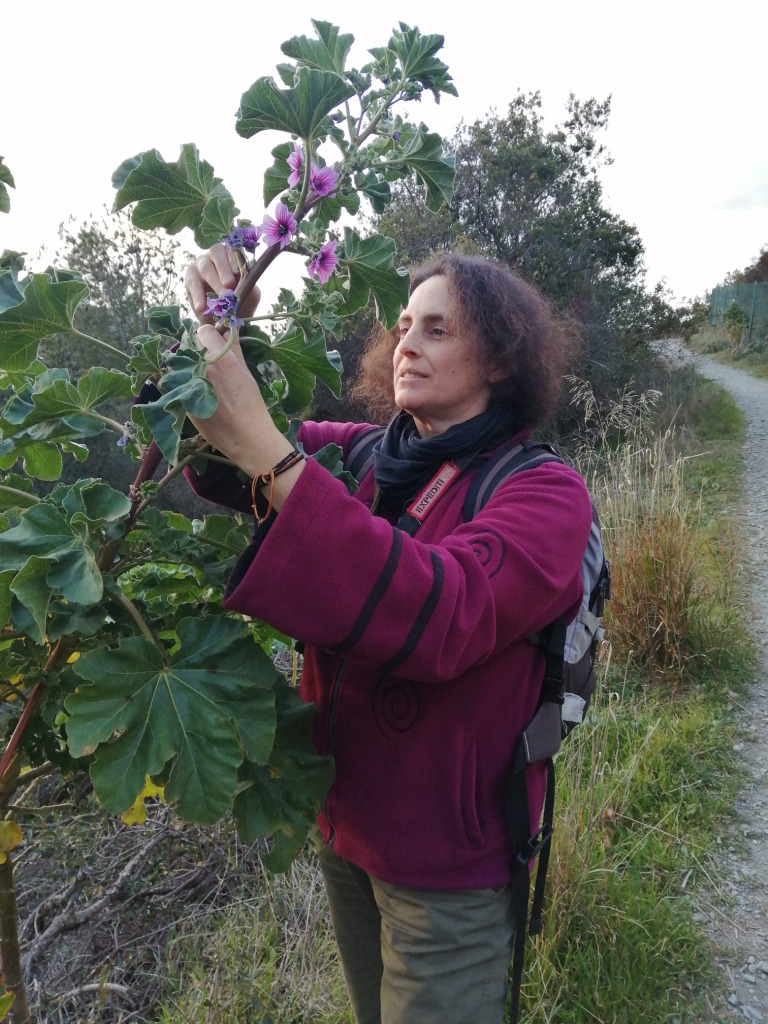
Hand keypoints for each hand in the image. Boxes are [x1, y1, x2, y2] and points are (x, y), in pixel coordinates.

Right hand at [185, 243, 260, 320]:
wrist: (224, 320)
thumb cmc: (238, 303)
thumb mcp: (249, 297)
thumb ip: (250, 288)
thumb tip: (248, 282)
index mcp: (232, 256)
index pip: (233, 249)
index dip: (235, 258)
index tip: (239, 272)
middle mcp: (216, 255)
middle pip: (217, 252)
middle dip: (224, 269)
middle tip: (230, 285)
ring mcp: (201, 264)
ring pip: (205, 267)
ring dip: (214, 282)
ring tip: (221, 299)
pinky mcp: (190, 277)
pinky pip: (193, 283)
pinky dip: (198, 296)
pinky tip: (201, 308)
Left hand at [189, 325, 293, 480]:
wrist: (245, 436)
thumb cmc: (251, 404)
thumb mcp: (245, 372)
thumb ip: (234, 348)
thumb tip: (230, 329)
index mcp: (219, 357)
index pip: (203, 330)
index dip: (210, 336)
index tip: (215, 344)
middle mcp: (200, 367)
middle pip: (190, 346)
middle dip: (199, 351)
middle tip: (211, 364)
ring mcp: (188, 383)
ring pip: (182, 364)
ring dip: (190, 366)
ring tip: (206, 381)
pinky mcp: (181, 398)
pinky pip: (180, 382)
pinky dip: (187, 384)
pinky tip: (202, 396)